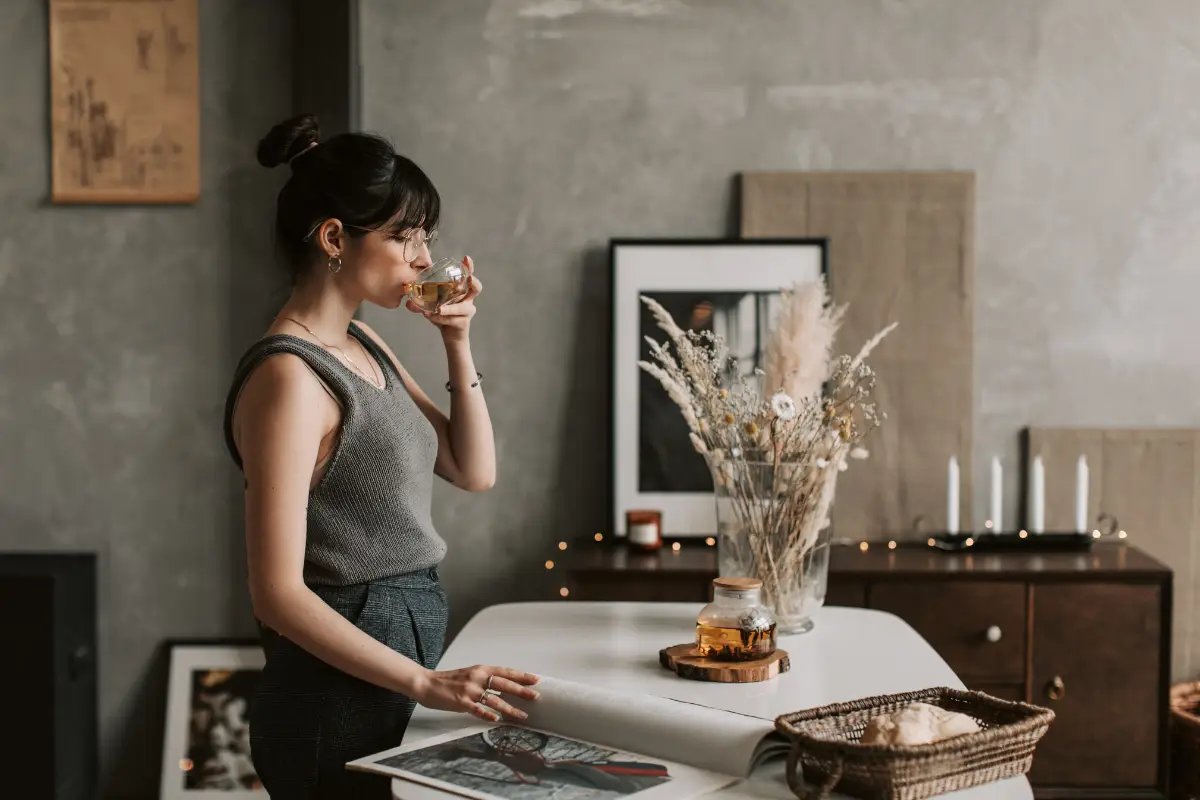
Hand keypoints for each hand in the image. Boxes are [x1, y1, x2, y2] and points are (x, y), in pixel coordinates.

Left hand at [406, 256, 481, 338]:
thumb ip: (419, 302)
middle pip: (476, 289)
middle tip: (469, 278)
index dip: (469, 267)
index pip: (468, 276)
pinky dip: (440, 318)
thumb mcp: (431, 305)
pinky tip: (429, 316)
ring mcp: (467, 311)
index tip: (466, 258)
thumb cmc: (443, 316)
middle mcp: (467, 300)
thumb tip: (406, 298)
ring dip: (449, 308)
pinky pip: (452, 319)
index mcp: (461, 291)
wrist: (450, 335)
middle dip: (474, 282)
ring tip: (438, 309)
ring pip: (462, 308)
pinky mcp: (463, 323)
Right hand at [411, 664, 539, 722]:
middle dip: (521, 691)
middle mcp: (477, 678)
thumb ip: (484, 679)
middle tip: (536, 696)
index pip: (505, 672)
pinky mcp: (460, 702)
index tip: (535, 679)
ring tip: (522, 715)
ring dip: (509, 708)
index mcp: (480, 670)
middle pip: (504, 684)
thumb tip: (503, 685)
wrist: (426, 683)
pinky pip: (477, 709)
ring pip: (494, 699)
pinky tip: (496, 720)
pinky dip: (487, 715)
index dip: (521, 676)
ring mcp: (469, 690)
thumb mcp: (470, 674)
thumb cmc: (449, 680)